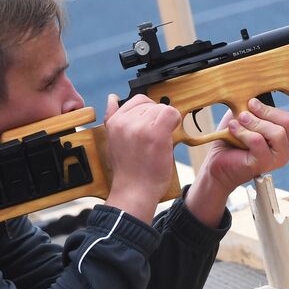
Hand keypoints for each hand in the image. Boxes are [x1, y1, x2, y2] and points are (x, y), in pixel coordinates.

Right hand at [104, 93, 180, 222]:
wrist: (134, 191)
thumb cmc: (128, 169)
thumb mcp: (113, 140)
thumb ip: (113, 117)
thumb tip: (112, 98)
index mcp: (114, 122)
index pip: (137, 100)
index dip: (148, 112)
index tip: (148, 127)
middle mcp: (125, 121)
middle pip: (152, 104)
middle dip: (157, 118)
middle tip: (153, 139)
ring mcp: (140, 127)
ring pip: (162, 108)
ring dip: (166, 123)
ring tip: (158, 142)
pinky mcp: (155, 133)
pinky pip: (171, 113)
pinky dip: (175, 121)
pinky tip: (168, 136)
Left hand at [186, 92, 288, 226]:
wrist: (217, 164)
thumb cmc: (232, 140)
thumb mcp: (246, 117)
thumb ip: (258, 107)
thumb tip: (260, 94)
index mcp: (286, 133)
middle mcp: (287, 146)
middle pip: (288, 121)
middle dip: (267, 110)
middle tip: (250, 104)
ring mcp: (278, 158)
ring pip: (276, 132)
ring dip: (255, 122)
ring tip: (240, 118)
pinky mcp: (265, 164)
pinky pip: (259, 142)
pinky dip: (244, 133)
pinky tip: (234, 128)